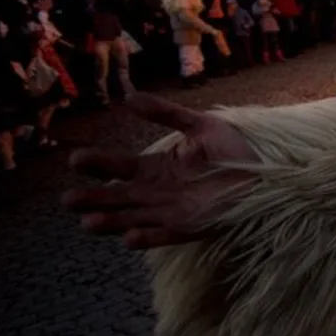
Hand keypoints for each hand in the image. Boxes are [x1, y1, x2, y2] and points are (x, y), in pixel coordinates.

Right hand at [62, 94, 257, 248]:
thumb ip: (165, 113)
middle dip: (93, 199)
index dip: (97, 164)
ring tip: (88, 222)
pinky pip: (164, 235)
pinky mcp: (190, 227)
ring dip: (111, 221)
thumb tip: (128, 97)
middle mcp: (158, 192)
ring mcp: (172, 211)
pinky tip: (129, 238)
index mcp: (157, 167)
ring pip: (132, 219)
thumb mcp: (199, 124)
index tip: (75, 159)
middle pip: (118, 197)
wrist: (267, 169)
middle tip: (68, 199)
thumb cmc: (234, 147)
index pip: (120, 167)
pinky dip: (147, 238)